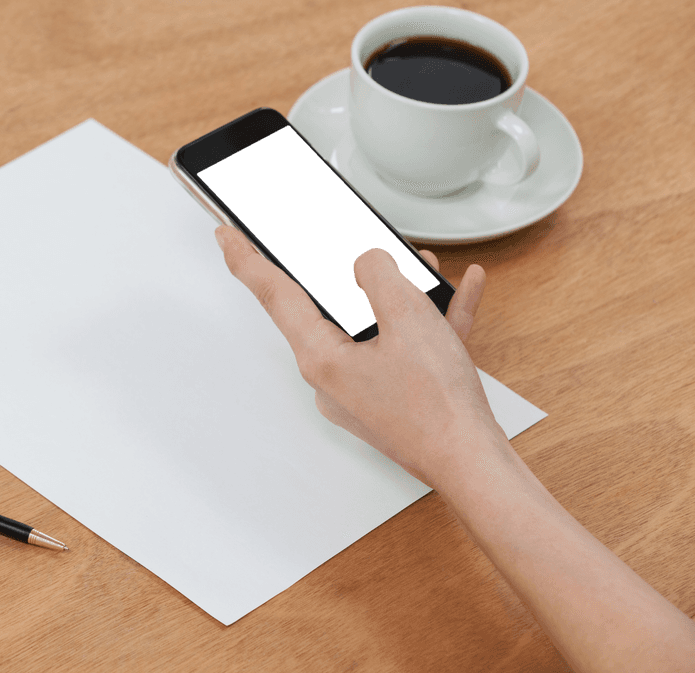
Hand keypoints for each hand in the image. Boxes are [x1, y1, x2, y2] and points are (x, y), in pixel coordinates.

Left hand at [214, 225, 498, 488]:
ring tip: (421, 268)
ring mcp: (359, 388)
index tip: (227, 235)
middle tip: (341, 242)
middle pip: (325, 306)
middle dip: (345, 270)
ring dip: (397, 293)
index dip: (247, 259)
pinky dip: (425, 320)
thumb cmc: (438, 407)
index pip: (273, 295)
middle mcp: (331, 376)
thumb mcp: (408, 317)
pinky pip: (400, 346)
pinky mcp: (388, 396)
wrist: (474, 464)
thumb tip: (366, 262)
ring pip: (369, 324)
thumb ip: (379, 276)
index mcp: (320, 357)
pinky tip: (455, 295)